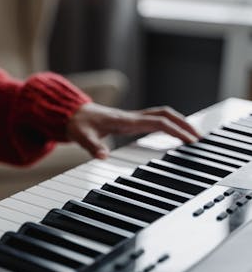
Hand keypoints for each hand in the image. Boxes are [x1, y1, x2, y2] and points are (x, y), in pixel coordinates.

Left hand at [66, 103, 200, 158]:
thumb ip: (93, 147)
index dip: (176, 130)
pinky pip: (155, 120)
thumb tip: (103, 157)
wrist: (71, 114)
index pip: (158, 122)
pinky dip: (169, 125)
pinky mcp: (130, 121)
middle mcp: (132, 117)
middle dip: (185, 124)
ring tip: (193, 137)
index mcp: (126, 121)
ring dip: (179, 122)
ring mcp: (132, 118)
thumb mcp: (82, 138)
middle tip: (200, 138)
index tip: (190, 140)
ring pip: (162, 115)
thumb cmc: (78, 125)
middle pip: (166, 114)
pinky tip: (173, 134)